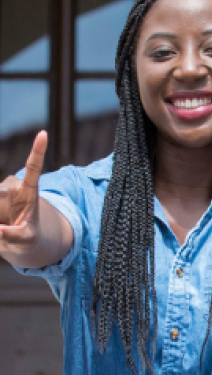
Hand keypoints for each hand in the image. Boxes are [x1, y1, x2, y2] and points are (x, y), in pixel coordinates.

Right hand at [0, 131, 47, 254]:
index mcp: (29, 191)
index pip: (33, 168)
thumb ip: (15, 236)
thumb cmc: (28, 236)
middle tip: (4, 226)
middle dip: (0, 211)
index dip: (37, 151)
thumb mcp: (27, 240)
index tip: (43, 134)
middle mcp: (11, 186)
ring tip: (3, 225)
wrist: (18, 238)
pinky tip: (0, 223)